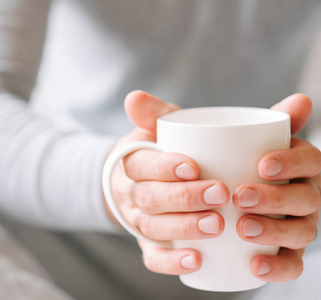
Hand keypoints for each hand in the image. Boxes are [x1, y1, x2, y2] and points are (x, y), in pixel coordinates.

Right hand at [105, 90, 228, 274]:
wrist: (144, 181)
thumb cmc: (161, 152)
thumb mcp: (158, 128)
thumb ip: (156, 112)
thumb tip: (133, 96)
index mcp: (133, 163)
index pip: (141, 164)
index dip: (164, 167)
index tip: (193, 165)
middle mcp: (133, 194)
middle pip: (150, 199)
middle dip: (183, 198)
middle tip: (220, 194)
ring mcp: (140, 221)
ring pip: (153, 228)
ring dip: (183, 227)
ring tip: (216, 224)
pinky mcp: (150, 245)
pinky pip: (153, 258)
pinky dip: (171, 261)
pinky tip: (197, 261)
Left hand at [232, 94, 320, 281]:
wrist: (232, 192)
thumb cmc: (244, 161)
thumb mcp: (254, 139)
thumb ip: (274, 121)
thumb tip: (302, 99)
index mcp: (302, 166)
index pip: (310, 161)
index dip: (292, 162)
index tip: (262, 164)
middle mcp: (307, 196)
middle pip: (305, 199)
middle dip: (275, 198)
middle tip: (240, 196)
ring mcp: (300, 225)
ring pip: (301, 233)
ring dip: (274, 232)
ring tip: (242, 228)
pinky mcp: (287, 252)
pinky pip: (291, 265)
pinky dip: (277, 268)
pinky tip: (254, 267)